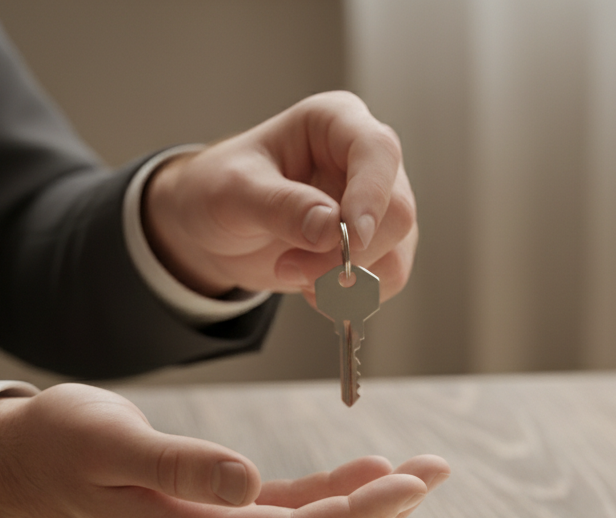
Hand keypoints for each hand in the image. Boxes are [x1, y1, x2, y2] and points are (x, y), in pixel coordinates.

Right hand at [0, 384, 448, 517]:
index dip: (356, 512)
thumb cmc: (61, 442)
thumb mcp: (110, 442)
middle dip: (379, 512)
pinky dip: (326, 503)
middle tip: (434, 472)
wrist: (24, 462)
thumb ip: (180, 466)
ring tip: (413, 472)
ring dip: (361, 509)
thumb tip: (248, 482)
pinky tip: (361, 476)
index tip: (409, 481)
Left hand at [142, 91, 416, 303]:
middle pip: (396, 212)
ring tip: (290, 272)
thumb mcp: (233, 192)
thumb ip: (280, 207)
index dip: (371, 196)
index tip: (350, 239)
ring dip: (344, 281)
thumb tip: (331, 229)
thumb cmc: (221, 190)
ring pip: (395, 252)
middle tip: (290, 267)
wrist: (218, 231)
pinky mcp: (378, 247)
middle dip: (346, 254)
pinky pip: (386, 279)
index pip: (378, 151)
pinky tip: (312, 288)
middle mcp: (366, 162)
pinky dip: (350, 296)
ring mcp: (377, 208)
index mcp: (336, 122)